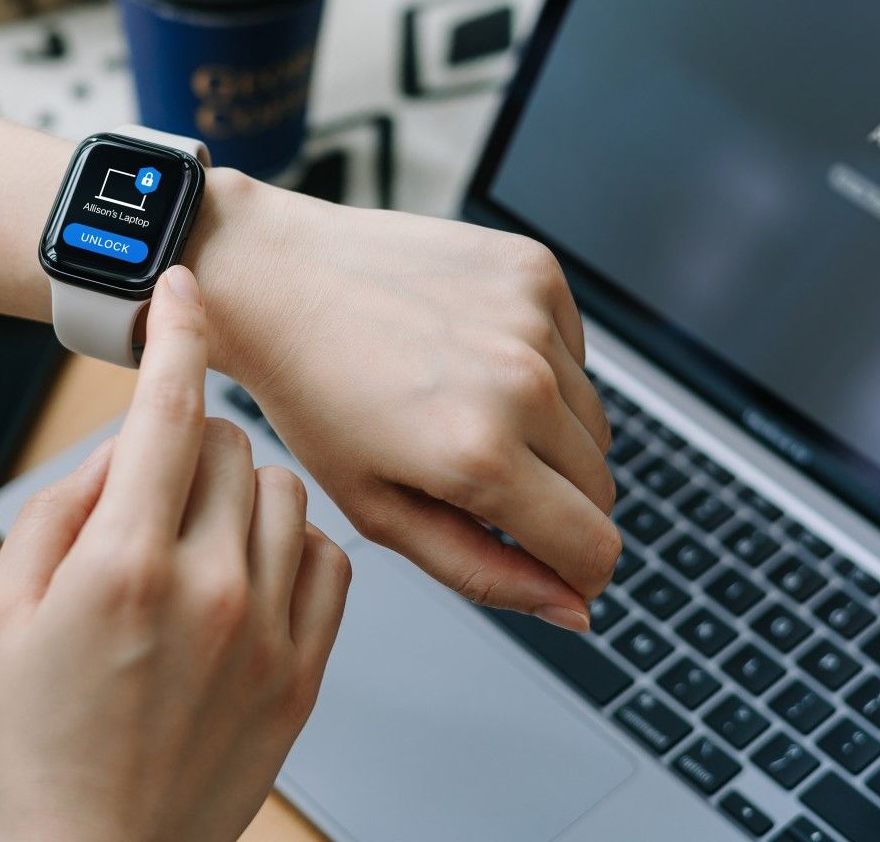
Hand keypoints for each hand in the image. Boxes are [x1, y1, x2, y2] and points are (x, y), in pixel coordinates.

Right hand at [0, 266, 351, 841]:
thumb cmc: (37, 745)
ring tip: (194, 546)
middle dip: (185, 444)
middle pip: (227, 443)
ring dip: (238, 493)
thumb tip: (119, 446)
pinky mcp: (305, 672)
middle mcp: (208, 586)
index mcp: (122, 564)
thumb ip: (62, 509)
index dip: (174, 332)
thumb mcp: (1, 616)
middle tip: (146, 498)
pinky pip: (327, 559)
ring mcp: (267, 630)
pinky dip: (290, 547)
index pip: (164, 409)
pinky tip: (246, 578)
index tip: (183, 288)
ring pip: (283, 491)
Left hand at [198, 173, 615, 630]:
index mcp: (479, 455)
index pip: (595, 549)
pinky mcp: (535, 268)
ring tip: (461, 409)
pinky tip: (466, 354)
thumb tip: (575, 611)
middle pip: (601, 488)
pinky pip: (576, 352)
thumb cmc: (314, 398)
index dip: (575, 572)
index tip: (544, 561)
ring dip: (547, 433)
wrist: (278, 280)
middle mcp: (521, 382)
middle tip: (470, 476)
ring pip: (593, 421)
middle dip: (553, 502)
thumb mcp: (379, 511)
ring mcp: (533, 317)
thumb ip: (484, 572)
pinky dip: (540, 366)